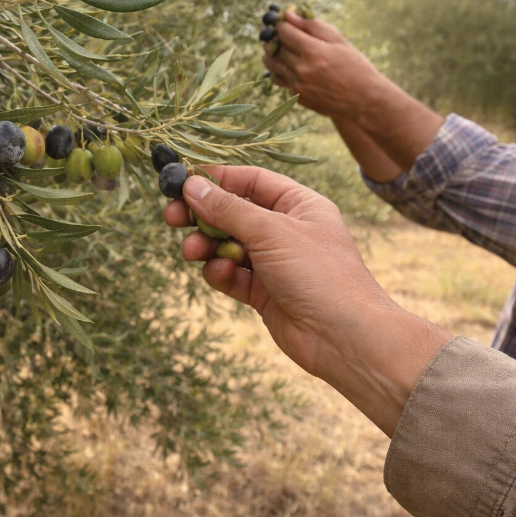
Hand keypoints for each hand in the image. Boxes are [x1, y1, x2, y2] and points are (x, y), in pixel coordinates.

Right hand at [163, 166, 390, 374]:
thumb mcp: (271, 231)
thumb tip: (191, 185)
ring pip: (227, 245)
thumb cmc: (319, 273)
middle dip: (202, 215)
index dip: (217, 179)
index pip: (251, 180)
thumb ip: (228, 208)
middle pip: (233, 213)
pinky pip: (231, 274)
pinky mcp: (264, 292)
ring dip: (206, 246)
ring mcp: (275, 262)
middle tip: (171, 218)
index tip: (182, 181)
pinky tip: (219, 274)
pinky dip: (220, 273)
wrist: (344, 337)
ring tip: (191, 252)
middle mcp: (286, 230)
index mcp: (299, 205)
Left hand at [263, 11, 393, 121]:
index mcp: (313, 51)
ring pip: (273, 65)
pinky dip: (282, 71)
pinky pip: (281, 79)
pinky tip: (289, 66)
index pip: (284, 32)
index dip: (281, 24)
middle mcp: (301, 69)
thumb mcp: (338, 40)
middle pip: (275, 48)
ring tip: (277, 48)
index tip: (283, 22)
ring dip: (271, 54)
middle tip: (279, 33)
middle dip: (276, 38)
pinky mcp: (296, 96)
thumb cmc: (354, 65)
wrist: (363, 99)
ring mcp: (297, 85)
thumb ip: (312, 25)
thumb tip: (288, 14)